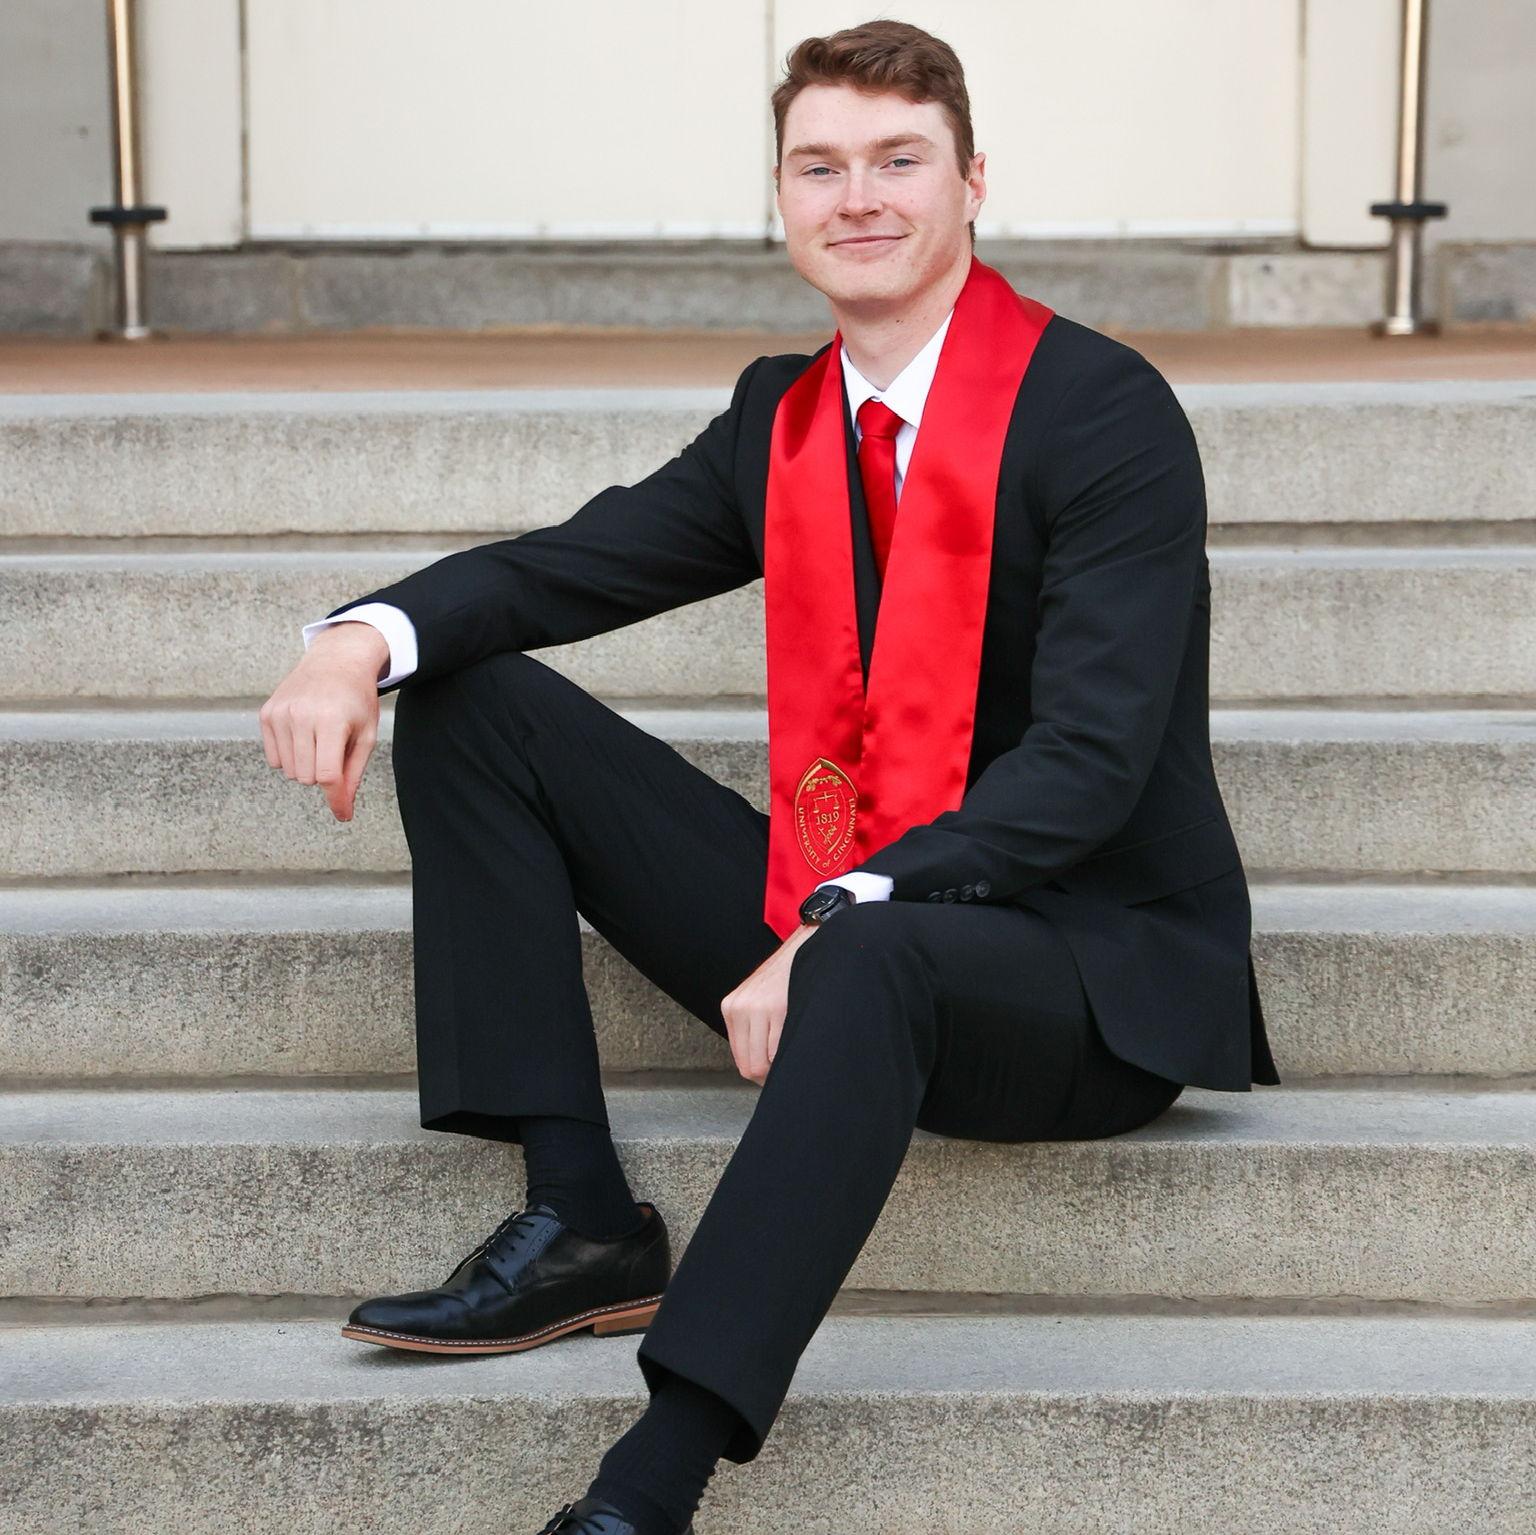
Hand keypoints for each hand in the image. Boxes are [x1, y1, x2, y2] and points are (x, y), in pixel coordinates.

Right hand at [259, 622, 388, 820]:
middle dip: (323, 774)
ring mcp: (280, 713)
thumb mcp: (365, 735)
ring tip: (321, 738)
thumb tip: (343, 810)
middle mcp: (301, 716)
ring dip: (307, 765)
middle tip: (336, 749)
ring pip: (289, 771)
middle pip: (306, 777)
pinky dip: (290, 756)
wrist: (335, 662)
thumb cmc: (356, 701)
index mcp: (331, 721)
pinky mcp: (266, 713)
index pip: (327, 775)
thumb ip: (353, 774)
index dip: (335, 798)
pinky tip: (304, 734)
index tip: (343, 813)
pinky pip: (274, 759)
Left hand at [720, 922, 821, 1084]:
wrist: (804, 950)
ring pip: (763, 1062)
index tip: (772, 1076)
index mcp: (731, 1008)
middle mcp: (739, 1008)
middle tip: (784, 1074)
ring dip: (779, 1067)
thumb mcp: (757, 1001)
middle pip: (748, 1065)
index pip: (739, 1058)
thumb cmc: (785, 979)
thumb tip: (758, 1068)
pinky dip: (788, 1054)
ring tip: (792, 1058)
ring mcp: (757, 1008)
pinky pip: (778, 1050)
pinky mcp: (776, 1008)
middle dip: (767, 1077)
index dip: (758, 1073)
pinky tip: (796, 1044)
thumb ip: (752, 1029)